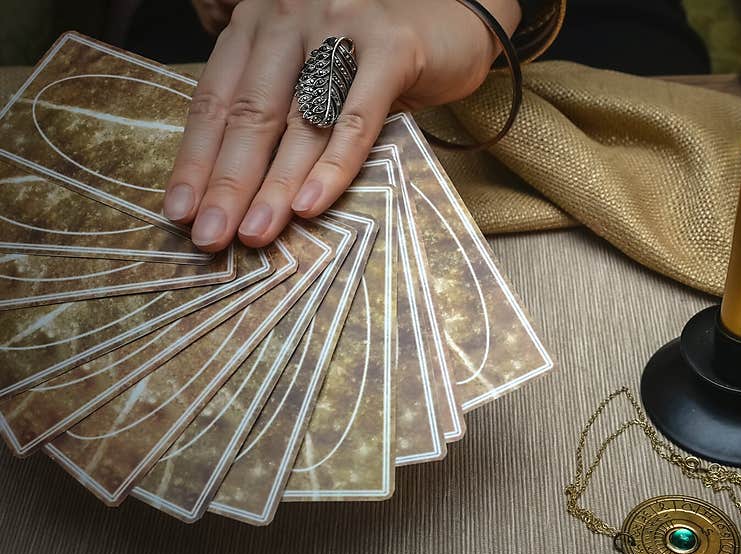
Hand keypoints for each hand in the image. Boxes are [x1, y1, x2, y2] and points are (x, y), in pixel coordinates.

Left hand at [166, 0, 520, 251]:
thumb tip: (234, 191)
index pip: (216, 99)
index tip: (180, 212)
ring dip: (273, 185)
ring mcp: (339, 26)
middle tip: (211, 236)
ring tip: (256, 233)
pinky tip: (310, 204)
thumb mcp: (310, 72)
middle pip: (250, 113)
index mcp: (258, 25)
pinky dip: (332, 165)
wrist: (453, 17)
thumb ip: (277, 110)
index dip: (195, 159)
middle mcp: (288, 17)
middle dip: (227, 183)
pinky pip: (355, 119)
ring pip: (299, 120)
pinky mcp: (390, 47)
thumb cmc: (372, 56)